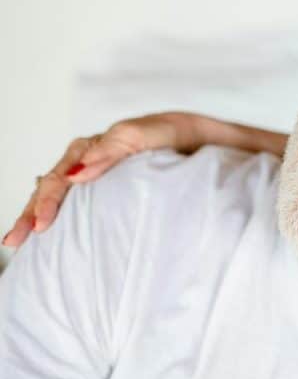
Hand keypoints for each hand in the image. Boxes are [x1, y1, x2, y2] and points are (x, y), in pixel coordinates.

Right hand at [2, 114, 195, 247]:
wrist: (197, 141)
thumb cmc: (171, 136)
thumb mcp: (146, 137)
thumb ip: (112, 150)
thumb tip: (75, 174)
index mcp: (90, 148)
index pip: (58, 179)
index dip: (46, 203)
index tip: (40, 226)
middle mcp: (86, 162)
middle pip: (50, 190)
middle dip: (29, 215)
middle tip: (13, 241)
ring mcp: (94, 177)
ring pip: (58, 198)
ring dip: (36, 217)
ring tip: (18, 242)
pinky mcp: (106, 190)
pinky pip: (76, 204)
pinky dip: (61, 217)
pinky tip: (48, 233)